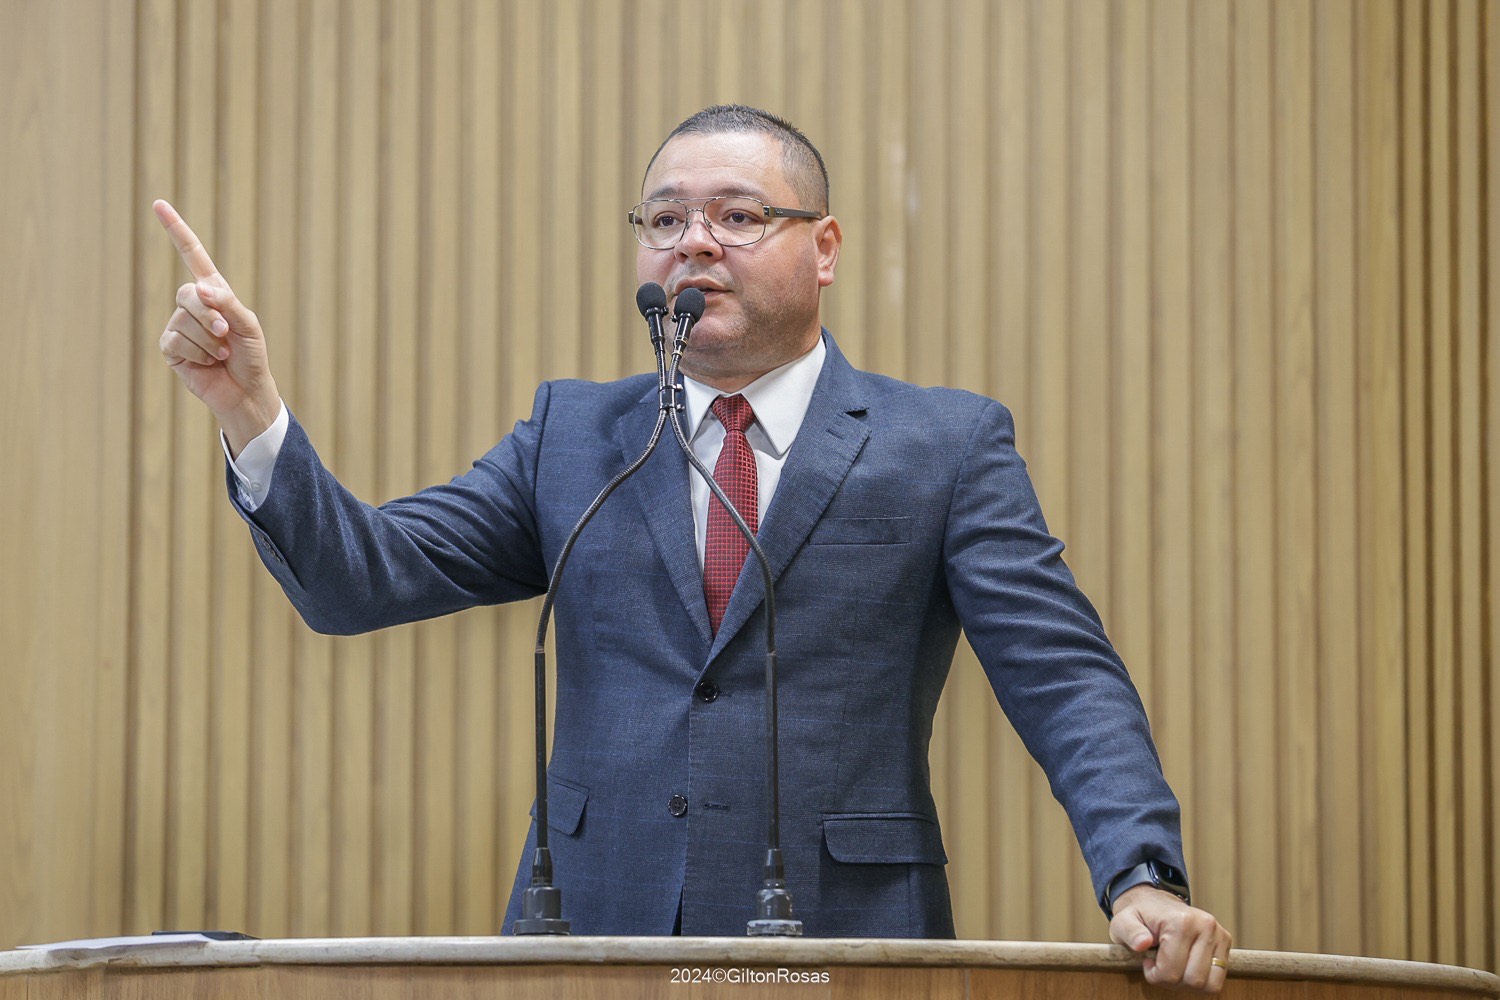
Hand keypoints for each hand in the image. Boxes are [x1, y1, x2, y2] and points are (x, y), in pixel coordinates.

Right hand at [153, 199, 279, 454]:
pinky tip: (207, 363)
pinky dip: (197, 354)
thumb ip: (227, 304)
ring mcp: (178, 325)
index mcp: (213, 293)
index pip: (191, 255)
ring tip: (221, 354)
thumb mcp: (248, 326)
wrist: (246, 391)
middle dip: (210, 316)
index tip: (158, 204)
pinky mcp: (171, 347)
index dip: (176, 230)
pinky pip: (177, 341)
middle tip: (227, 335)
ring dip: (208, 341)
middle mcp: (192, 305)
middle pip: (187, 294)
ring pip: (184, 321)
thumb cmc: (251, 356)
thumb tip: (201, 288)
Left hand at [1109, 885, 1231, 992]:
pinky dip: (1202, 979)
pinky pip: (1218, 979)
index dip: (1155, 976)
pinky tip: (1186, 966)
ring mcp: (1219, 933)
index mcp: (1181, 921)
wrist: (1155, 902)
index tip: (1148, 963)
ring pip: (1209, 984)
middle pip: (1193, 980)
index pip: (1171, 971)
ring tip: (1174, 966)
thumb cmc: (1139, 916)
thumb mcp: (1123, 921)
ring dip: (1188, 982)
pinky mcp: (1225, 941)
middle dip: (1172, 981)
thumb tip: (1142, 943)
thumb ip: (1130, 932)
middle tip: (1160, 966)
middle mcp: (1205, 925)